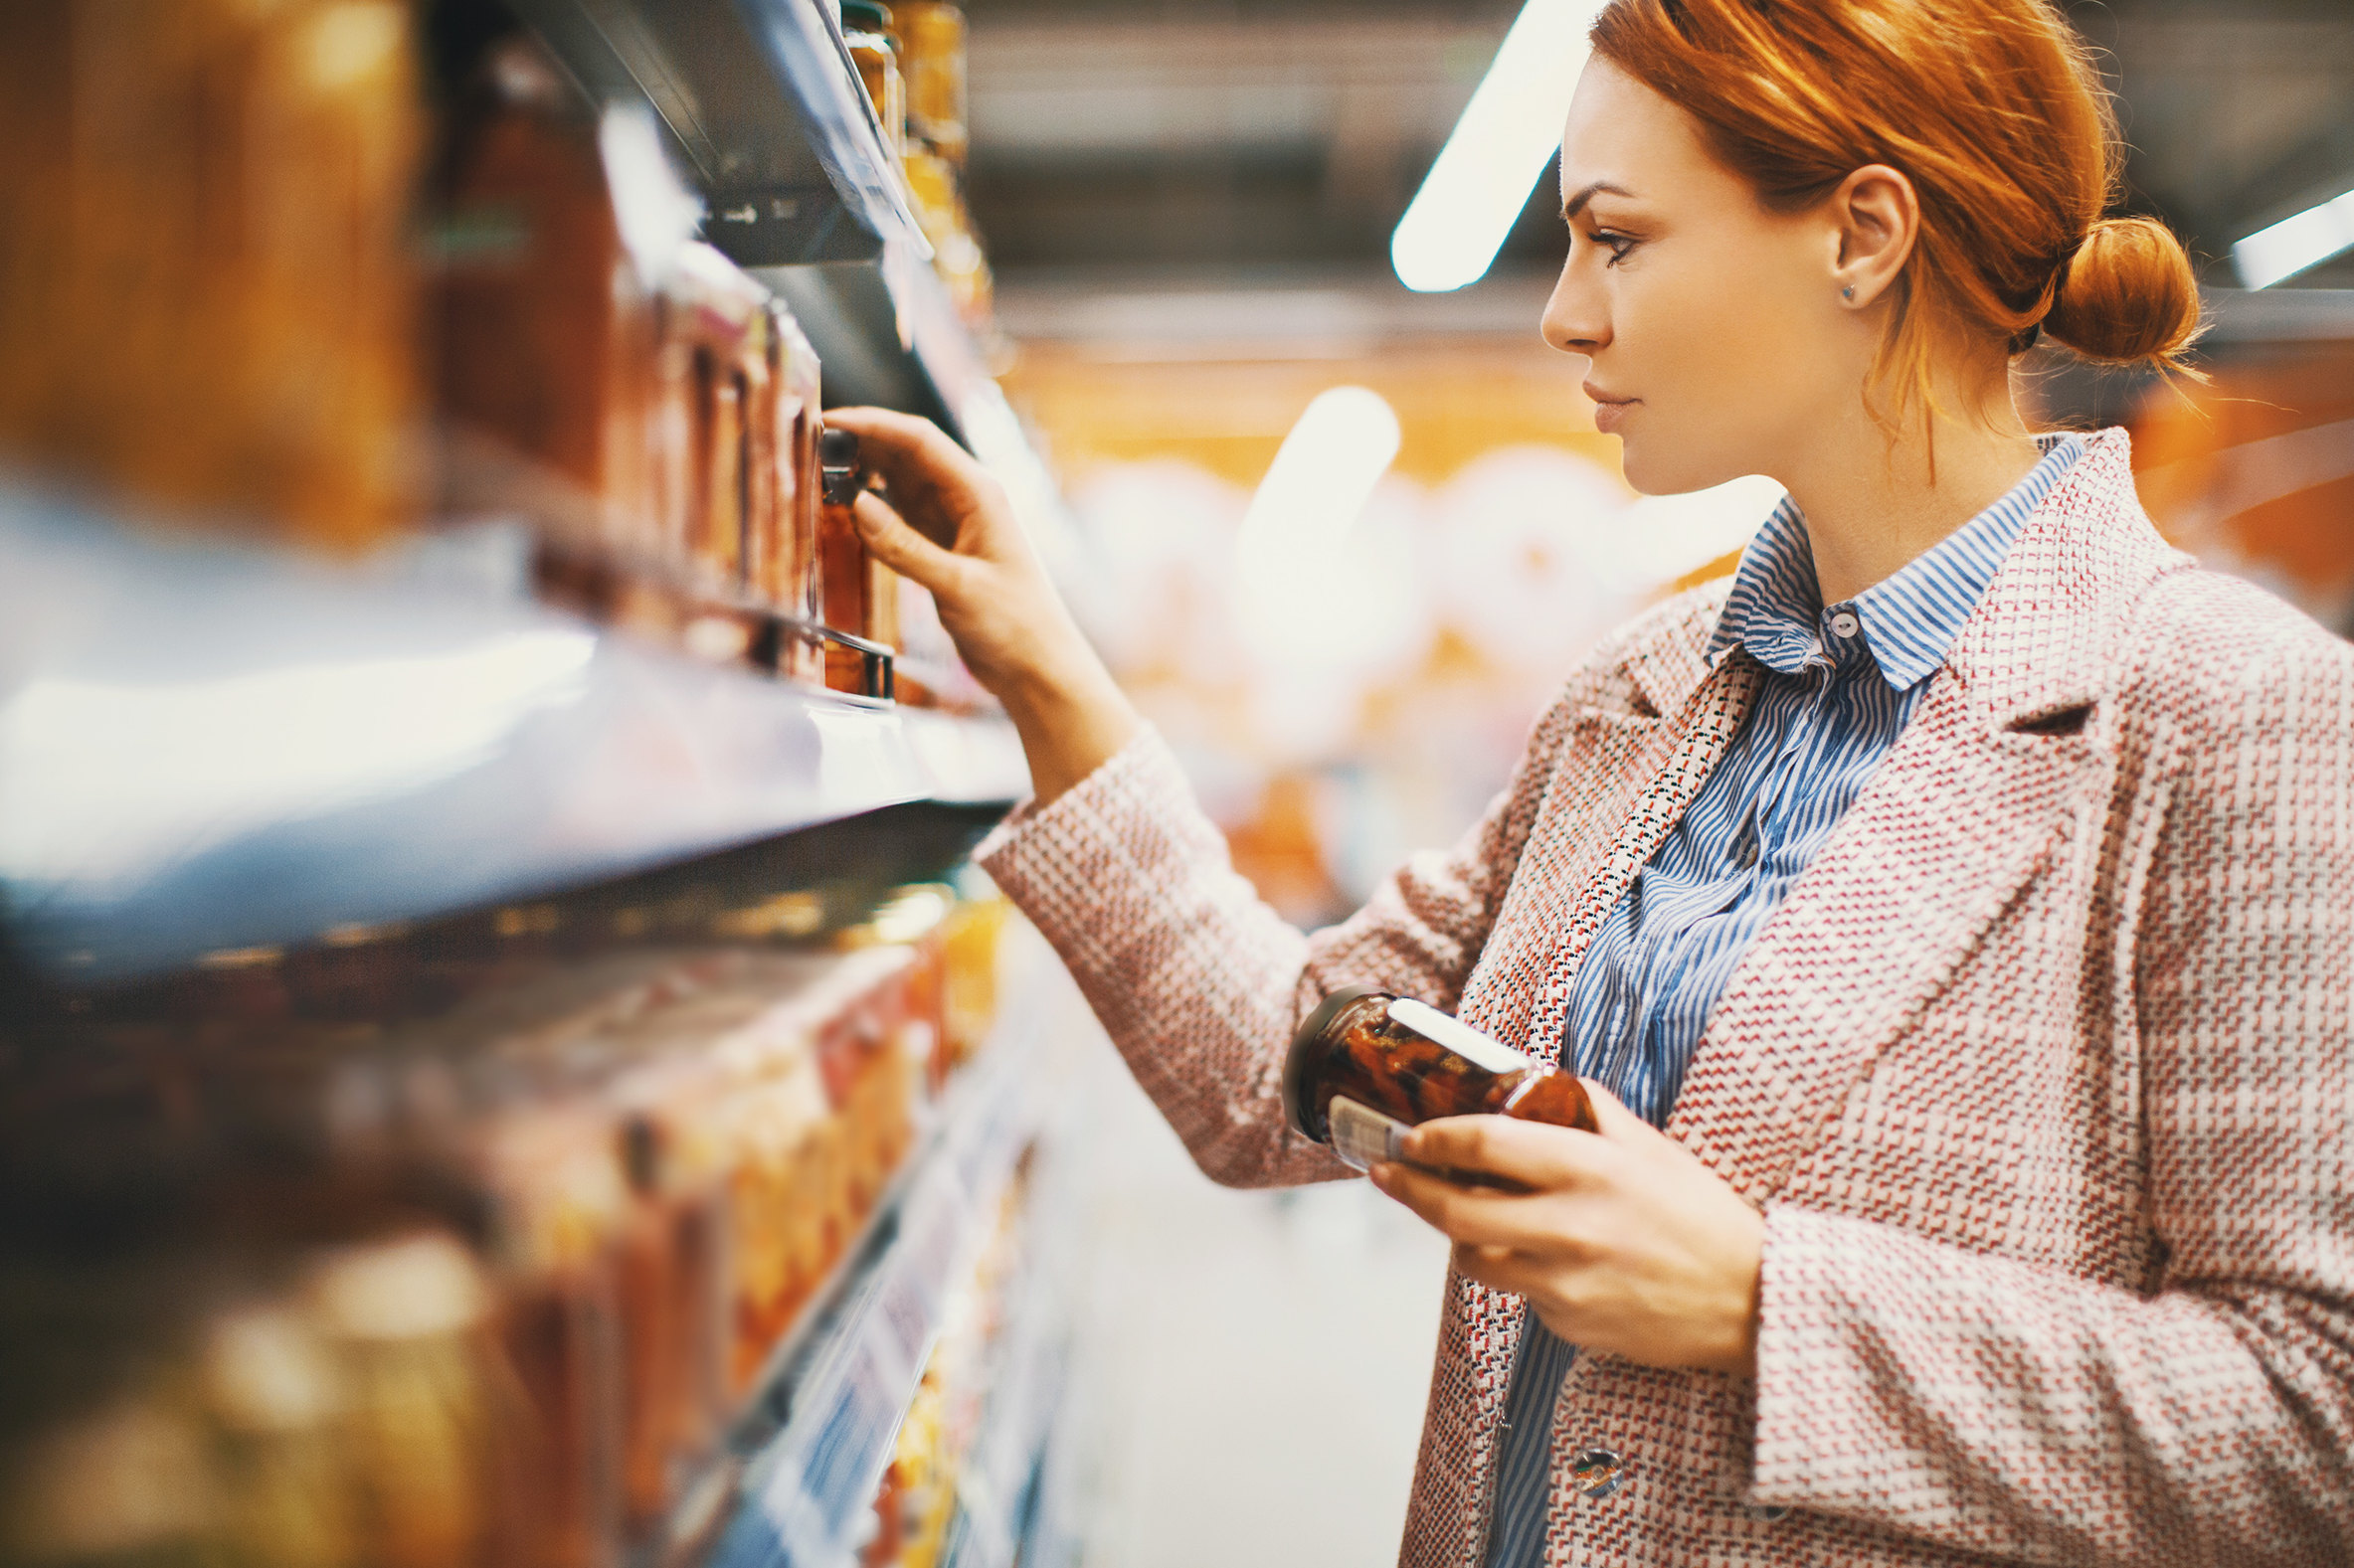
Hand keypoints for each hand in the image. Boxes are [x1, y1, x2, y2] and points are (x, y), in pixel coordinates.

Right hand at [821, 408, 1136, 804]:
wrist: (1038, 668)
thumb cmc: (1016, 626)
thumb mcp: (957, 586)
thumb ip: (905, 547)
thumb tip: (856, 505)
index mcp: (979, 493)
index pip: (918, 439)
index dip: (871, 424)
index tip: (828, 421)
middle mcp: (967, 499)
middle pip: (906, 452)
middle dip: (861, 443)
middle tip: (812, 444)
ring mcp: (954, 522)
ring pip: (901, 482)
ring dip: (865, 473)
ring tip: (822, 472)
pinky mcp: (943, 548)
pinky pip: (901, 515)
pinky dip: (874, 509)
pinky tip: (848, 510)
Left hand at [1370, 1081, 1764, 1374]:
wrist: (1749, 1299)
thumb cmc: (1699, 1215)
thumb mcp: (1649, 1144)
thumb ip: (1587, 1108)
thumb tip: (1532, 1078)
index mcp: (1589, 1168)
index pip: (1484, 1144)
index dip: (1434, 1138)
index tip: (1410, 1135)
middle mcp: (1569, 1225)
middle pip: (1455, 1210)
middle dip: (1409, 1189)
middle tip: (1388, 1173)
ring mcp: (1565, 1282)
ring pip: (1474, 1258)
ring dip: (1457, 1233)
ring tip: (1463, 1211)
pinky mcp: (1567, 1323)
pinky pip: (1517, 1293)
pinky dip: (1515, 1270)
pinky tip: (1543, 1256)